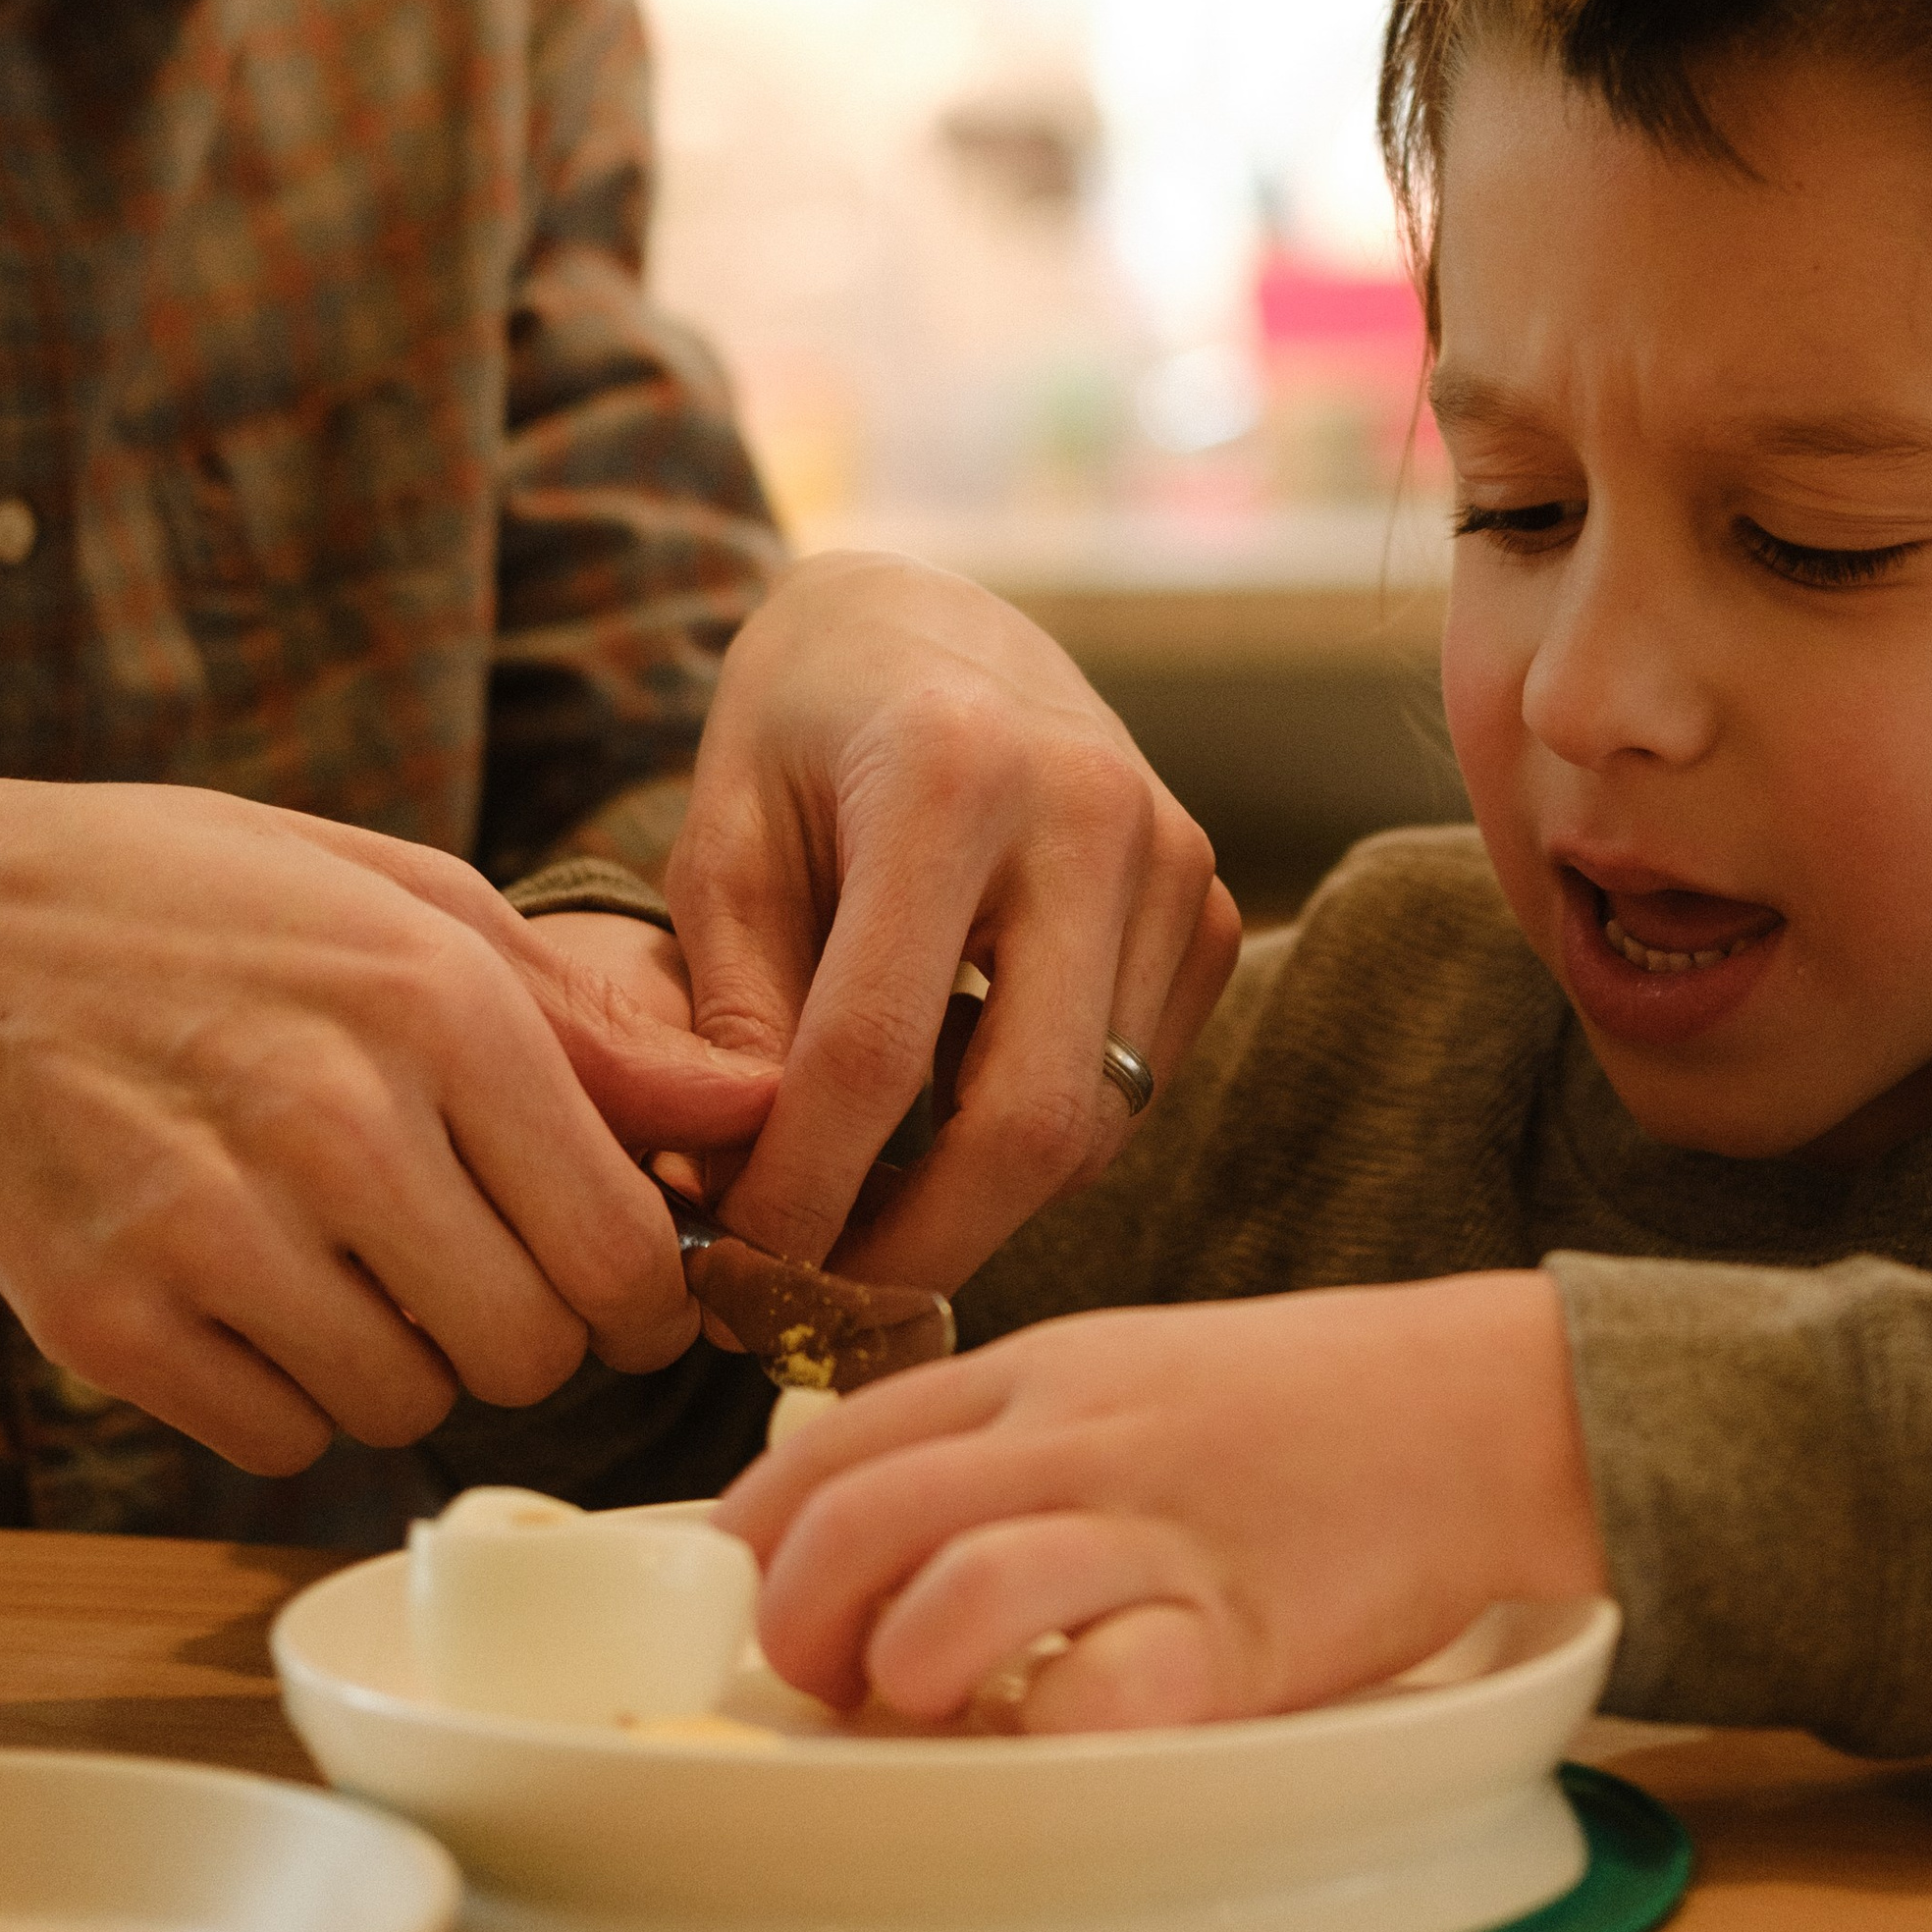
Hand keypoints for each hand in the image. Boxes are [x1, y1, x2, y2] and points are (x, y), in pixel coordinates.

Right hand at [0, 783, 777, 1476]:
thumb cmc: (205, 899)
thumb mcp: (410, 903)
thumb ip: (590, 1028)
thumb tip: (760, 1104)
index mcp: (437, 1008)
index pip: (622, 1249)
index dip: (647, 1298)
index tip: (627, 1292)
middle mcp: (337, 1122)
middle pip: (530, 1350)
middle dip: (532, 1333)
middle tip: (485, 1274)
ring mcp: (212, 1228)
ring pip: (406, 1406)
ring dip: (408, 1364)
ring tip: (356, 1266)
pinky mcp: (107, 1316)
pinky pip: (276, 1436)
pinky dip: (287, 1394)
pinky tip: (257, 1297)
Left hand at [664, 555, 1240, 1286]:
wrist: (931, 622)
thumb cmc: (800, 734)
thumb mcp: (721, 844)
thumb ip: (729, 1013)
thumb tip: (738, 1197)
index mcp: (951, 773)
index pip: (875, 1052)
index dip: (799, 1191)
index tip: (730, 1270)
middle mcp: (1091, 810)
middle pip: (1026, 1119)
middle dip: (913, 1250)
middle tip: (813, 1310)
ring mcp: (1173, 859)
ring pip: (1091, 1127)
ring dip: (972, 1209)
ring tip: (858, 1221)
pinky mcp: (1209, 906)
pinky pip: (1132, 1090)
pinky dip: (1039, 1142)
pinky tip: (949, 1112)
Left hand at [716, 1274, 1607, 1731]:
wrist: (1480, 1405)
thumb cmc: (1301, 1405)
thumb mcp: (1128, 1367)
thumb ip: (1006, 1429)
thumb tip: (869, 1527)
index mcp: (1039, 1371)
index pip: (829, 1444)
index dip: (754, 1544)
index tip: (752, 1607)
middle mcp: (1078, 1436)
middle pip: (858, 1522)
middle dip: (799, 1625)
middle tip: (831, 1682)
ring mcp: (1159, 1529)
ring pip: (959, 1593)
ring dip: (908, 1674)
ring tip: (933, 1710)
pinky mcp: (1242, 1632)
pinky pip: (1108, 1693)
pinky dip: (1055, 1734)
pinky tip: (1060, 1737)